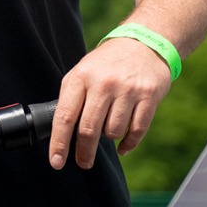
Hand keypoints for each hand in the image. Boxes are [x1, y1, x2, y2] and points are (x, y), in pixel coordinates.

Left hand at [49, 37, 172, 169]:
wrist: (142, 44)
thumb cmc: (105, 64)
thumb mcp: (81, 73)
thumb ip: (71, 99)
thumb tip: (60, 134)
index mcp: (80, 78)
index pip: (64, 117)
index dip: (59, 143)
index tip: (57, 162)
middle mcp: (103, 84)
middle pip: (88, 129)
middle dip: (84, 152)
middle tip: (84, 163)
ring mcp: (128, 90)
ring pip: (113, 131)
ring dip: (109, 138)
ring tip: (107, 130)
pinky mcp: (149, 96)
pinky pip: (137, 130)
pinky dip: (128, 143)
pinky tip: (122, 146)